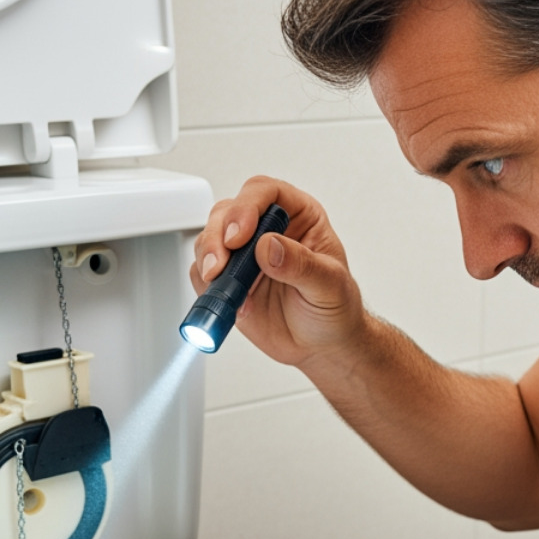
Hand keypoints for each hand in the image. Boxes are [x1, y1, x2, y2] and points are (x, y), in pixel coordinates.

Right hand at [192, 176, 366, 368]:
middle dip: (218, 235)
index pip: (265, 192)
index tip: (240, 235)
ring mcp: (244, 256)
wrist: (323, 346)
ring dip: (208, 259)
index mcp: (299, 216)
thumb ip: (302, 264)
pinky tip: (230, 303)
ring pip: (210, 239)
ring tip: (221, 283)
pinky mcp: (228, 282)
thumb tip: (269, 246)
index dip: (247, 207)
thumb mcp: (330, 285)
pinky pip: (203, 274)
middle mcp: (267, 230)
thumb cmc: (335, 308)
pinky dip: (207, 287)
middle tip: (221, 264)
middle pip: (228, 212)